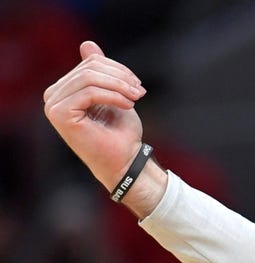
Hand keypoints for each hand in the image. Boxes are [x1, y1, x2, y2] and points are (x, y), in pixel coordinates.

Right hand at [43, 41, 166, 215]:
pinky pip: (89, 92)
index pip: (90, 64)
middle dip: (120, 77)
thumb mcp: (114, 95)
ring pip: (90, 78)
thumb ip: (99, 72)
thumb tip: (87, 44)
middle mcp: (53, 96)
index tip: (137, 85)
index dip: (117, 69)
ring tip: (137, 98)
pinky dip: (114, 96)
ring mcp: (53, 105)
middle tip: (140, 92)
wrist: (126, 162)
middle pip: (90, 69)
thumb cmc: (120, 133)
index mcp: (64, 90)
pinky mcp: (60, 114)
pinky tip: (128, 105)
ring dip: (120, 86)